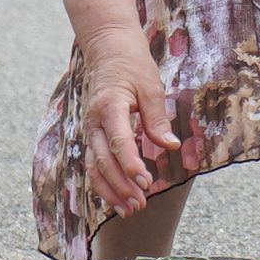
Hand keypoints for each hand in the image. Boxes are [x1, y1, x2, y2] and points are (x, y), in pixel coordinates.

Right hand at [78, 24, 177, 213]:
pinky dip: (103, 183)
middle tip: (140, 205)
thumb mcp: (151, 86)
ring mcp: (89, 129)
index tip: (146, 183)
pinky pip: (93, 163)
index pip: (118, 142)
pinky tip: (116, 199)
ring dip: (110, 191)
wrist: (107, 48)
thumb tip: (170, 146)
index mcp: (110, 106)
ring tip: (129, 210)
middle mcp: (94, 121)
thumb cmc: (132, 65)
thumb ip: (157, 118)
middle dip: (121, 186)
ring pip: (94, 167)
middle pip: (103, 161)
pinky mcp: (92, 134)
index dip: (131, 165)